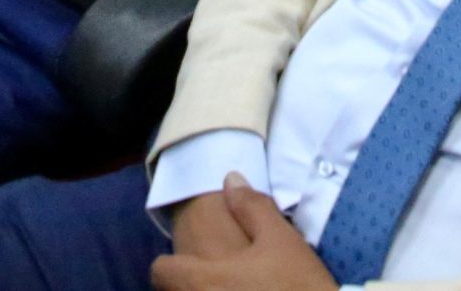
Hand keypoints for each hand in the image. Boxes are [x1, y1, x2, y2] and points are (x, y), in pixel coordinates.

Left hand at [152, 177, 333, 290]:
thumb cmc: (298, 286)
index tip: (191, 262)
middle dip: (189, 284)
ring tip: (231, 290)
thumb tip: (230, 180)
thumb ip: (251, 207)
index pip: (161, 272)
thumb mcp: (280, 239)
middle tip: (215, 277)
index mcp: (201, 280)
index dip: (172, 264)